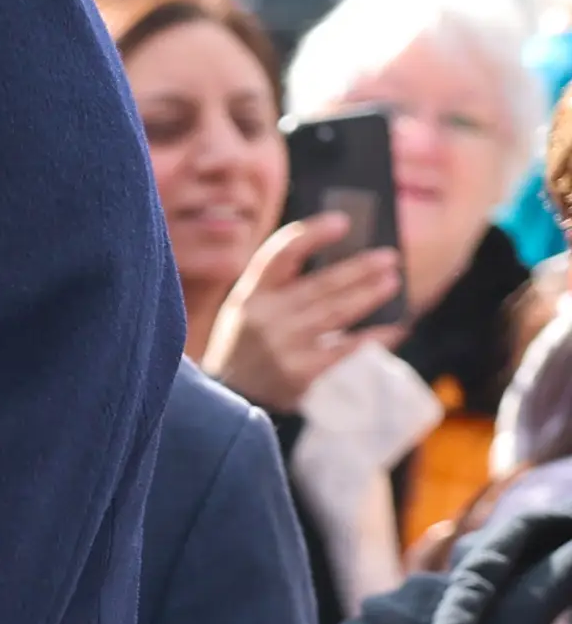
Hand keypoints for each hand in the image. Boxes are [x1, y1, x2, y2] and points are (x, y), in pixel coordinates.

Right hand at [200, 214, 408, 412]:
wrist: (228, 402)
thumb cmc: (248, 348)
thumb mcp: (248, 312)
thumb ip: (282, 290)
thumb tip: (344, 266)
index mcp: (249, 295)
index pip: (280, 254)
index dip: (312, 234)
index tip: (343, 222)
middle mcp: (264, 317)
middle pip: (319, 284)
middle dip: (358, 268)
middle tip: (389, 257)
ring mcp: (282, 346)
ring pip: (336, 312)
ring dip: (369, 295)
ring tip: (393, 283)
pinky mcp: (301, 373)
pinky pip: (346, 349)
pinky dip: (374, 337)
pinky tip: (395, 327)